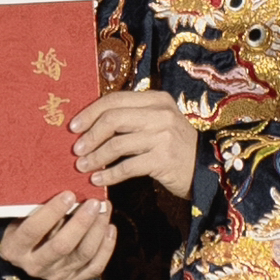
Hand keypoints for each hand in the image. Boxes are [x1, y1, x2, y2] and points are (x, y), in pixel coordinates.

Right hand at [0, 193, 115, 279]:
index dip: (52, 212)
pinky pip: (95, 267)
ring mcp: (55, 275)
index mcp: (15, 248)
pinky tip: (110, 229)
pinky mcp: (72, 279)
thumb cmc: (25, 225)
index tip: (69, 194)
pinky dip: (106, 248)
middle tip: (94, 202)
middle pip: (62, 246)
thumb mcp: (22, 216)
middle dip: (81, 222)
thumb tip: (66, 189)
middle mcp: (34, 266)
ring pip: (82, 255)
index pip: (34, 230)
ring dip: (97, 230)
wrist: (27, 253)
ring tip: (104, 210)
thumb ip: (38, 207)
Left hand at [70, 86, 197, 200]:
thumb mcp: (158, 123)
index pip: (115, 99)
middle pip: (113, 119)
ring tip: (82, 167)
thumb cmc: (174, 147)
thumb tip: (89, 124)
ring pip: (117, 144)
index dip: (90, 112)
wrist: (206, 170)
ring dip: (95, 157)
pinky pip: (127, 167)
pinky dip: (109, 174)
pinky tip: (98, 179)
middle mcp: (161, 114)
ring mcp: (164, 136)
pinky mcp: (164, 159)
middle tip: (76, 149)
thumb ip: (131, 118)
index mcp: (156, 99)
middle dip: (90, 135)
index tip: (73, 126)